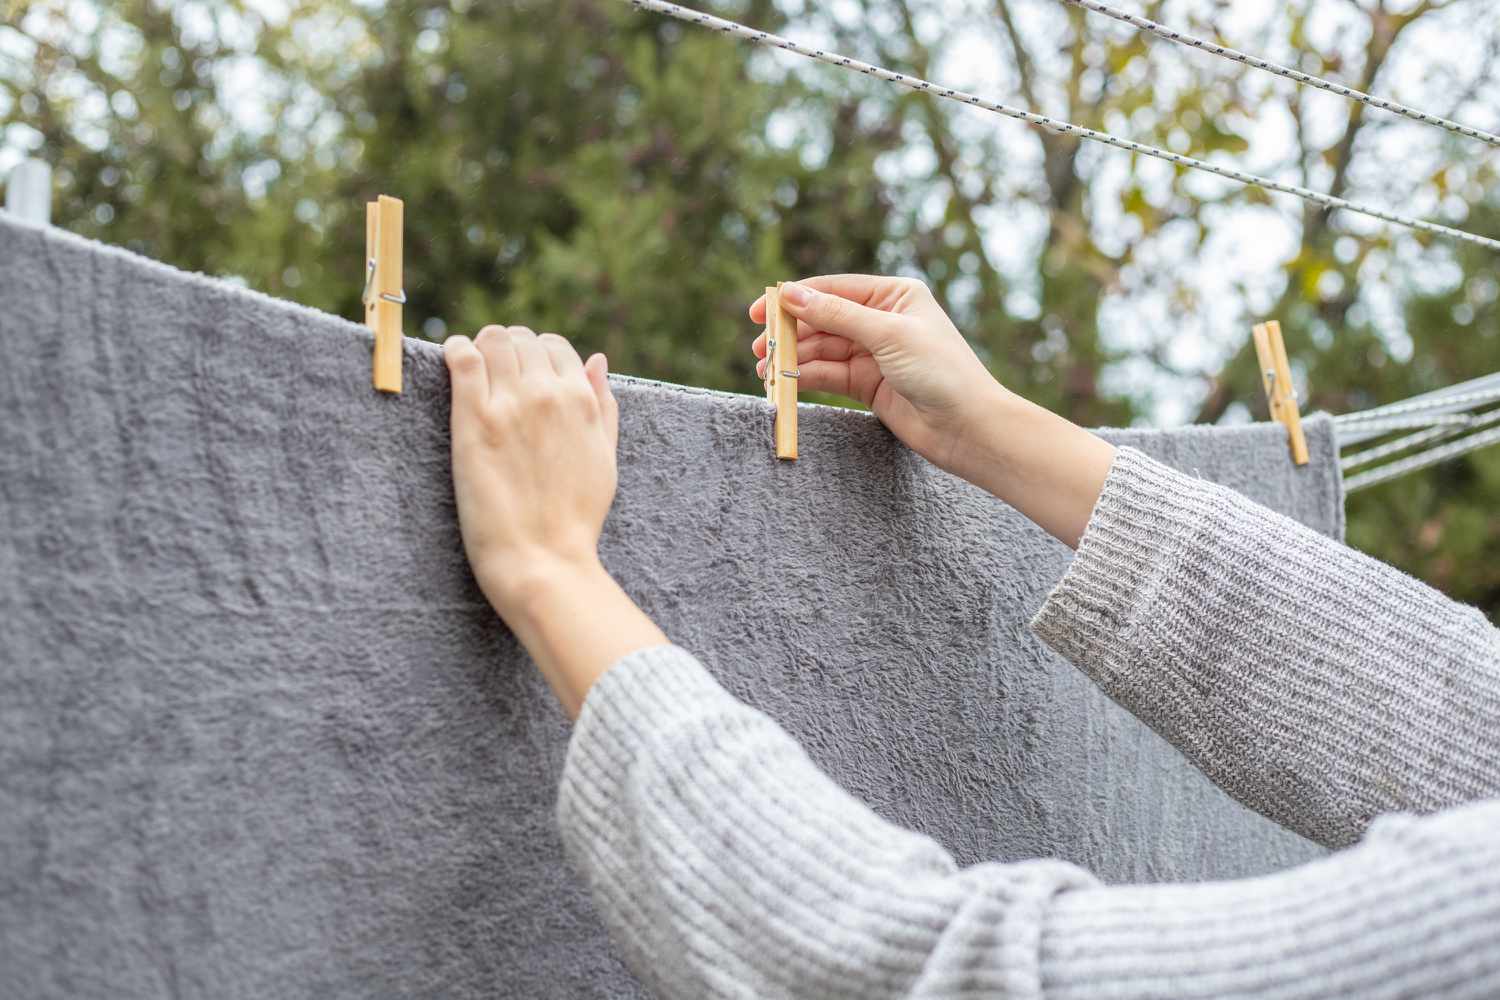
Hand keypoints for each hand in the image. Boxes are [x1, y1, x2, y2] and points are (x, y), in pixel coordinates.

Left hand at [445, 326, 665, 719]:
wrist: (544, 560)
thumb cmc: (576, 519)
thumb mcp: (606, 459)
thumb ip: (603, 406)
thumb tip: (598, 360)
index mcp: (582, 401)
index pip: (556, 346)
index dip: (535, 354)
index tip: (519, 371)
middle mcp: (550, 394)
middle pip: (521, 339)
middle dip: (506, 348)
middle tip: (491, 370)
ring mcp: (512, 404)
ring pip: (493, 340)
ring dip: (481, 346)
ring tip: (471, 366)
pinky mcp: (476, 420)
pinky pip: (463, 358)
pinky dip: (455, 350)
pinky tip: (452, 360)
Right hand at [749, 276, 1010, 485]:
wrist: (967, 427)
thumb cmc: (940, 371)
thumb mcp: (887, 335)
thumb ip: (837, 315)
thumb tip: (791, 294)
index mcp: (894, 295)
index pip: (834, 289)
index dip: (795, 298)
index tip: (761, 311)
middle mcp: (882, 320)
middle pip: (823, 319)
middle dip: (791, 333)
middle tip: (760, 348)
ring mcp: (874, 353)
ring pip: (822, 349)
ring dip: (794, 358)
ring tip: (767, 371)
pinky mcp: (868, 384)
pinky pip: (829, 374)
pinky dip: (807, 377)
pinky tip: (786, 383)